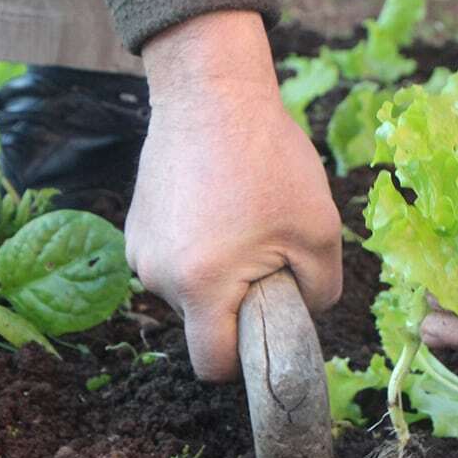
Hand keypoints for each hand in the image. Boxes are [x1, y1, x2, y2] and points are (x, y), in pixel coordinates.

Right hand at [126, 11, 342, 380]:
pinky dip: (200, 247)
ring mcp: (140, 250)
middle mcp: (157, 276)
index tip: (268, 332)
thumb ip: (321, 291)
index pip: (212, 365)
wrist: (211, 92)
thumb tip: (306, 313)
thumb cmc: (269, 160)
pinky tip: (220, 205)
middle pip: (202, 324)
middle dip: (238, 305)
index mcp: (200, 285)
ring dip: (218, 274)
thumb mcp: (319, 231)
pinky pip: (175, 259)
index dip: (244, 363)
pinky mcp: (135, 224)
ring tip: (245, 220)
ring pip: (189, 291)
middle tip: (269, 255)